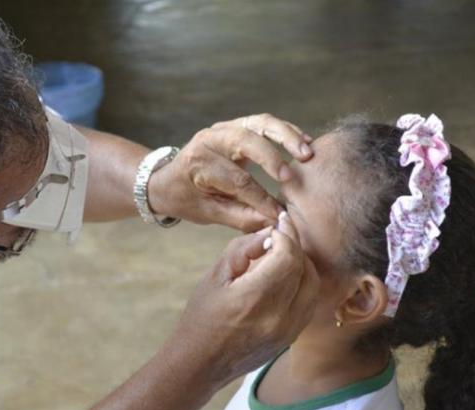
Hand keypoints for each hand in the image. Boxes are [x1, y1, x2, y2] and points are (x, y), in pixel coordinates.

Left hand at [148, 114, 312, 231]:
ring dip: (286, 136)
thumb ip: (240, 217)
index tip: (279, 214)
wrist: (168, 178)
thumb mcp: (207, 213)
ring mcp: (224, 128)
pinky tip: (304, 142)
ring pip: (260, 123)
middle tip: (292, 176)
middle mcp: (210, 139)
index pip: (237, 180)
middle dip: (272, 158)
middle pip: (246, 141)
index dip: (261, 199)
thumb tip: (273, 222)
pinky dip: (286, 131)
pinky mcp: (238, 125)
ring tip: (307, 152)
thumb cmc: (187, 198)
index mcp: (198, 163)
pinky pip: (265, 123)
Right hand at [166, 212, 318, 385]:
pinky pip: (308, 302)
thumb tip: (268, 233)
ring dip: (302, 264)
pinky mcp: (290, 338)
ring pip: (312, 285)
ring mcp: (288, 331)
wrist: (200, 364)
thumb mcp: (214, 277)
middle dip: (295, 246)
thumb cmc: (201, 318)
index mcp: (254, 299)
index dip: (286, 235)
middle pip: (304, 269)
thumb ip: (242, 250)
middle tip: (282, 233)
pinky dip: (302, 283)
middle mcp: (277, 317)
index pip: (287, 256)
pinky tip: (285, 275)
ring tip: (283, 252)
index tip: (279, 223)